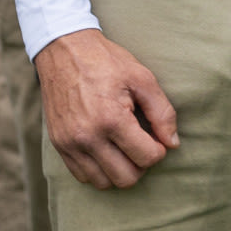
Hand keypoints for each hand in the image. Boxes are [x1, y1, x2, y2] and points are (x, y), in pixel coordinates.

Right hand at [36, 28, 177, 188]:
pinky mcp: (58, 144)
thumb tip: (172, 144)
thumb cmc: (105, 61)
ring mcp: (69, 142)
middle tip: (139, 142)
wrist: (62, 48)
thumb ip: (162, 112)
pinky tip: (105, 149)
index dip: (159, 149)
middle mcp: (87, 136)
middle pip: (127, 178)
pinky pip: (83, 176)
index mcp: (111, 119)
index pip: (147, 158)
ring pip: (104, 182)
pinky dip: (98, 169)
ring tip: (122, 147)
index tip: (154, 135)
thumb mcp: (141, 77)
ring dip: (119, 170)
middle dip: (140, 164)